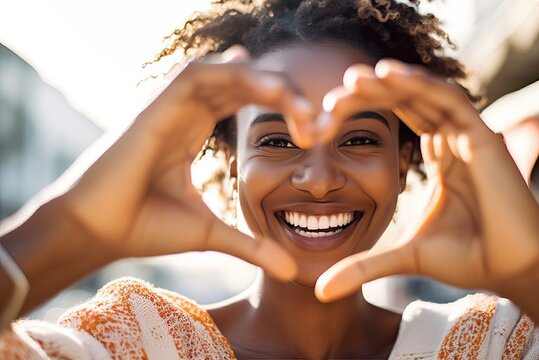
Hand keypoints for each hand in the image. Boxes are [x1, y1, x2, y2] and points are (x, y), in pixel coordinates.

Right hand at [59, 46, 314, 280]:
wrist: (96, 232)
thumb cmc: (144, 227)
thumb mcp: (212, 234)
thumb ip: (252, 246)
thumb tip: (292, 272)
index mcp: (196, 131)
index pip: (245, 100)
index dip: (283, 107)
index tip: (313, 134)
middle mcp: (184, 113)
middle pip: (241, 81)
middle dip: (282, 93)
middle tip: (315, 119)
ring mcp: (168, 107)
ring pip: (221, 71)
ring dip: (262, 79)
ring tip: (296, 101)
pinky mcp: (153, 108)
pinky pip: (193, 76)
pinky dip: (226, 72)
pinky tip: (259, 84)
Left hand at [315, 59, 538, 300]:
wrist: (513, 271)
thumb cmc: (470, 259)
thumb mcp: (403, 256)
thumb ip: (363, 267)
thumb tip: (321, 293)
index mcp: (441, 160)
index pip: (400, 121)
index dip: (367, 113)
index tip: (328, 120)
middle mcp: (454, 143)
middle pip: (408, 103)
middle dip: (371, 95)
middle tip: (333, 95)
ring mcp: (469, 138)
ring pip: (427, 95)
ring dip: (391, 82)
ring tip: (354, 78)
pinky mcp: (484, 138)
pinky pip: (451, 100)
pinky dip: (421, 84)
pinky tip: (387, 74)